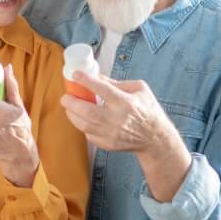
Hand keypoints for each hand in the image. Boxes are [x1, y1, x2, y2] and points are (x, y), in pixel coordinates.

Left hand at [60, 71, 190, 200]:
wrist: (155, 138)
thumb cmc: (147, 110)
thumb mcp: (139, 89)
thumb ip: (116, 82)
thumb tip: (96, 76)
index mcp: (126, 102)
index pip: (103, 89)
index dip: (87, 81)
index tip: (75, 74)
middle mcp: (118, 119)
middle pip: (88, 111)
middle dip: (72, 103)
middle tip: (65, 97)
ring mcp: (112, 134)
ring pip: (84, 125)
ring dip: (72, 115)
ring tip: (69, 107)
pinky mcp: (108, 144)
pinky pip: (88, 134)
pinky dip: (82, 125)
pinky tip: (81, 118)